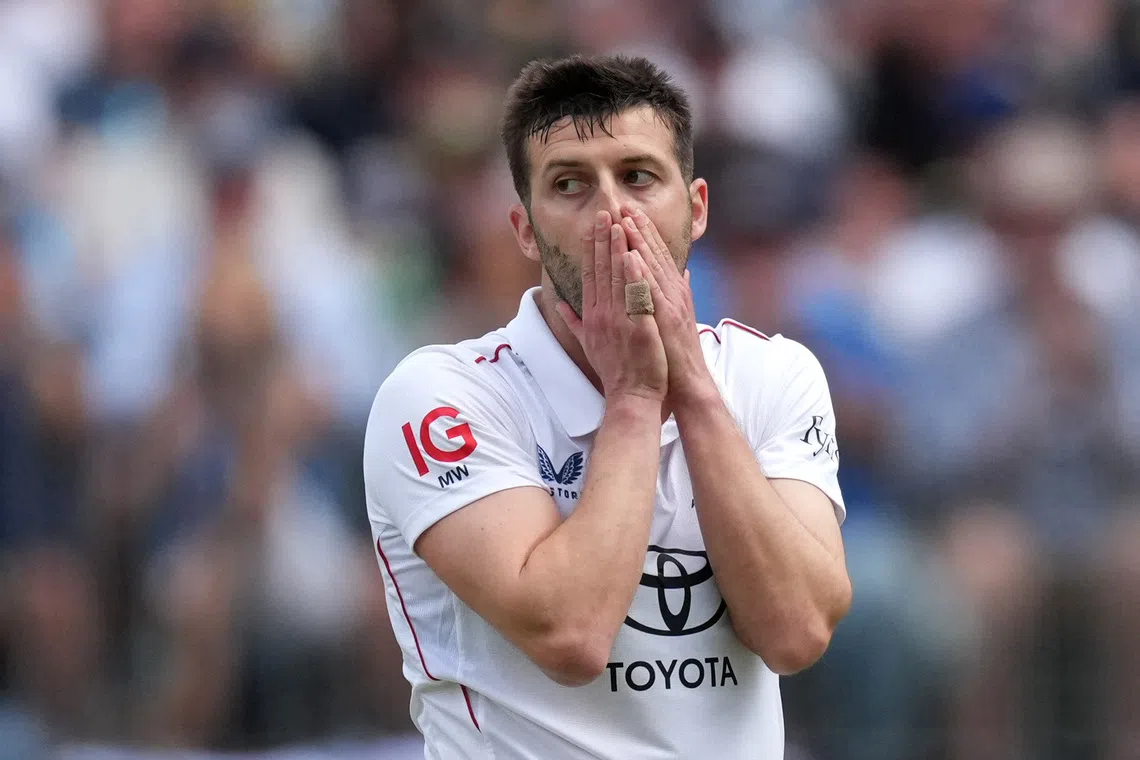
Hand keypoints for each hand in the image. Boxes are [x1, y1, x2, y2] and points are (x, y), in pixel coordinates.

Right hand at [557, 211, 668, 402]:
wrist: (631, 397)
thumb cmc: (614, 371)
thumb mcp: (588, 343)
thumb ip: (573, 321)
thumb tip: (558, 304)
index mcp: (591, 316)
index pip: (590, 275)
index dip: (591, 249)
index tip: (594, 226)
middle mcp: (601, 315)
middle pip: (600, 271)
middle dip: (602, 240)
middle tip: (604, 212)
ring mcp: (618, 321)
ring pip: (616, 279)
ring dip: (617, 249)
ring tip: (619, 223)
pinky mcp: (637, 329)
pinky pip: (634, 298)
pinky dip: (633, 276)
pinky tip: (633, 255)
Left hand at [619, 206, 716, 407]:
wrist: (686, 384)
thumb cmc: (673, 356)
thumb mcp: (670, 320)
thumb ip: (671, 295)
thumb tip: (678, 274)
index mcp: (669, 294)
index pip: (653, 258)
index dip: (641, 234)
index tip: (627, 213)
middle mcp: (672, 295)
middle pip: (653, 255)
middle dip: (638, 229)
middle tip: (624, 204)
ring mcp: (670, 305)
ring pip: (652, 267)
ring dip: (640, 242)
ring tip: (626, 219)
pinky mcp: (666, 320)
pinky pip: (651, 292)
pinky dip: (642, 272)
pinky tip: (632, 255)